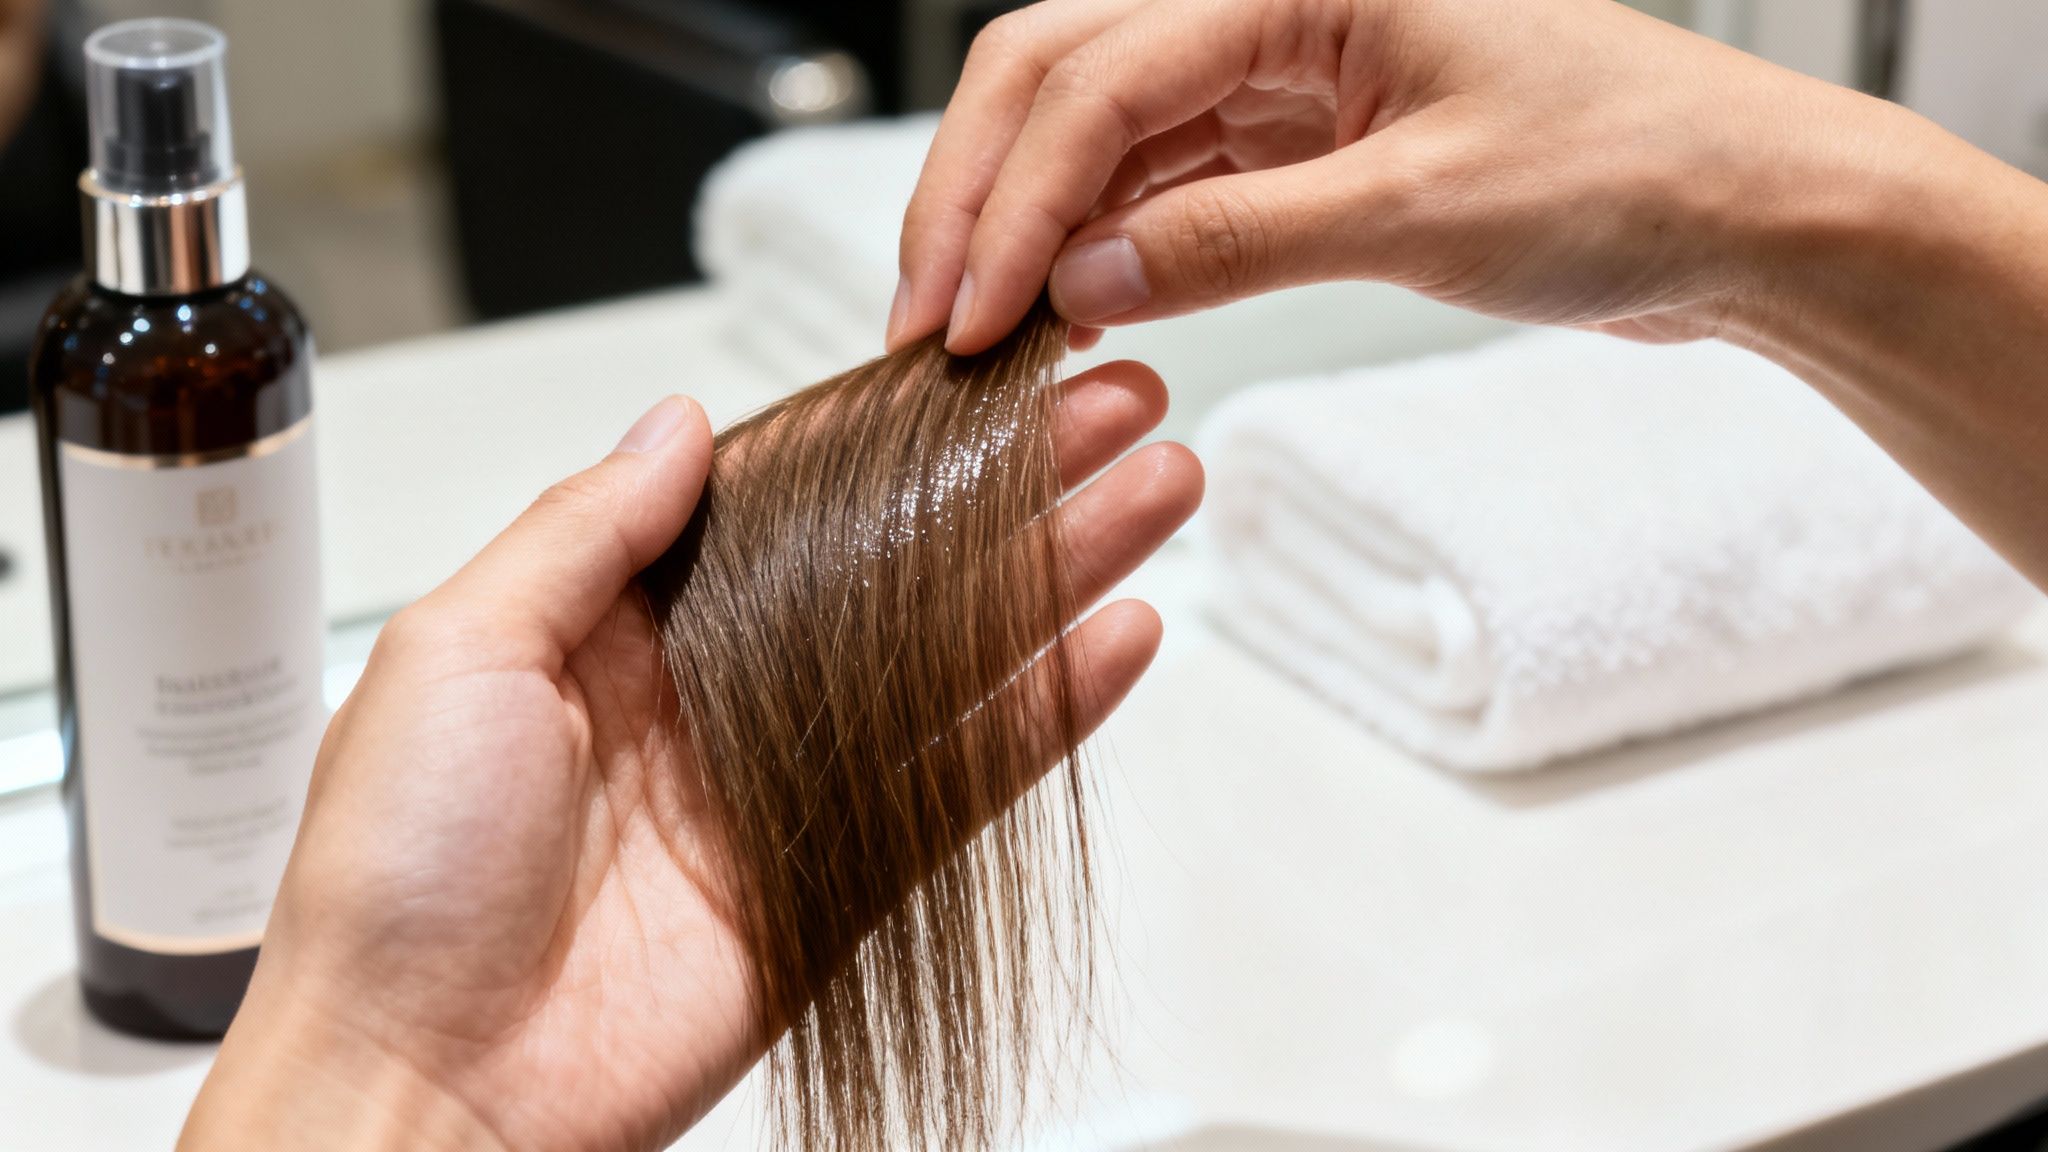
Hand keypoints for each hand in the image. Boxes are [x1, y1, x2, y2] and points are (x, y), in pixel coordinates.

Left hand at [178, 366, 1201, 1151]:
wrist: (423, 1091)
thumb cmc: (396, 882)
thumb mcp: (458, 651)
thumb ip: (584, 531)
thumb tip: (678, 423)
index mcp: (618, 626)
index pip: (791, 495)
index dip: (891, 430)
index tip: (980, 365)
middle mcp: (720, 694)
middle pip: (900, 559)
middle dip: (1013, 479)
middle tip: (1113, 405)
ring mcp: (791, 784)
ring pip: (957, 653)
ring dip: (1060, 570)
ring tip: (1157, 487)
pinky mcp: (844, 879)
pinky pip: (967, 778)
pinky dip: (1051, 711)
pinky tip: (1120, 636)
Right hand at [889, 0, 2047, 590]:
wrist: (1739, 211)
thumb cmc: (1627, 169)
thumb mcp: (1423, 210)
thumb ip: (1237, 243)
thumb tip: (1081, 285)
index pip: (1096, 79)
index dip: (1010, 202)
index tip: (961, 317)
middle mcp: (1271, 7)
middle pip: (1058, 75)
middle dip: (977, 193)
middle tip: (924, 317)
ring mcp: (1280, 75)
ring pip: (1097, 134)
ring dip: (1028, 229)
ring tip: (976, 336)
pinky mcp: (1297, 144)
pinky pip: (1161, 186)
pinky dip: (1104, 251)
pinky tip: (1068, 318)